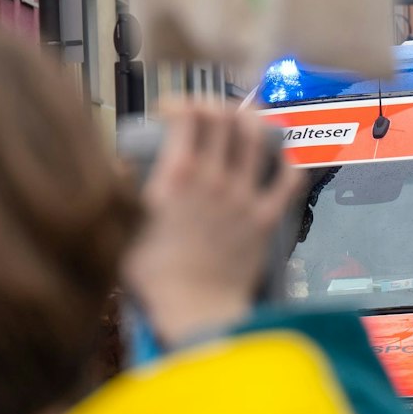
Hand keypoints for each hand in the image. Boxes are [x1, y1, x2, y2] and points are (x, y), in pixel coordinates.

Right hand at [121, 103, 307, 345]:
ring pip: (257, 139)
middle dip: (218, 107)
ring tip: (246, 125)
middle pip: (225, 118)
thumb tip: (123, 166)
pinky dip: (288, 163)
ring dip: (252, 124)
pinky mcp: (266, 218)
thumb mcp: (124, 226)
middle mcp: (214, 177)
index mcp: (177, 174)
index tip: (175, 111)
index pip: (189, 114)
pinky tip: (283, 160)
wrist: (194, 310)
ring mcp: (244, 196)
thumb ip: (126, 190)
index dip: (183, 103)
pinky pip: (288, 180)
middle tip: (214, 115)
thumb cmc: (154, 276)